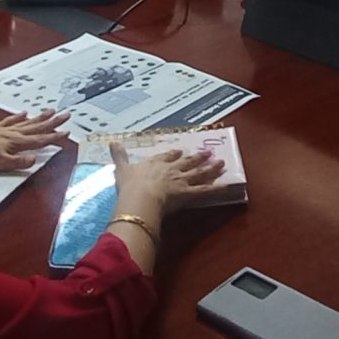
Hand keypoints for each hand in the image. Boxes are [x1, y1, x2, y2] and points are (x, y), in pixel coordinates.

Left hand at [0, 109, 65, 170]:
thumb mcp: (2, 163)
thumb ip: (20, 162)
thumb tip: (34, 160)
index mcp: (18, 142)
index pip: (40, 140)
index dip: (54, 137)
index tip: (67, 132)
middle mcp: (15, 134)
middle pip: (38, 127)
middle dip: (53, 122)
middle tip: (66, 115)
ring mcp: (6, 130)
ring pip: (28, 122)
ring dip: (40, 117)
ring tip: (51, 111)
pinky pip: (12, 121)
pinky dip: (19, 117)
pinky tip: (24, 113)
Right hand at [111, 143, 229, 214]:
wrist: (142, 196)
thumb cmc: (131, 184)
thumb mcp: (122, 168)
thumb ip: (119, 156)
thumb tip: (112, 142)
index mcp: (156, 163)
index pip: (167, 156)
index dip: (174, 154)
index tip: (180, 151)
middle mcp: (171, 169)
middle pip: (187, 162)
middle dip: (198, 157)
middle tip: (208, 153)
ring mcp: (182, 180)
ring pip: (199, 173)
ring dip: (210, 168)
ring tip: (221, 163)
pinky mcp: (189, 193)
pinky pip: (205, 190)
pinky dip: (216, 188)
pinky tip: (226, 185)